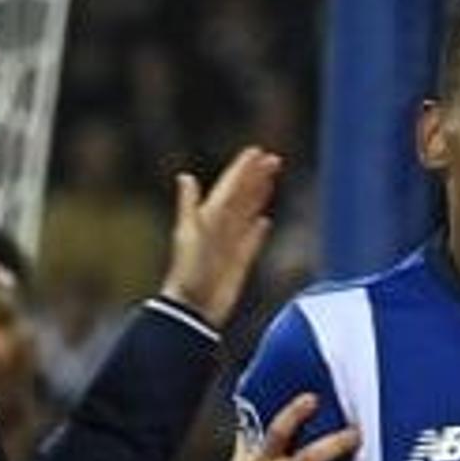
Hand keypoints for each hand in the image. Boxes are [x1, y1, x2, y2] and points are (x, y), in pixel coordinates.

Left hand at [158, 147, 284, 326]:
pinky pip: (251, 242)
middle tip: (273, 160)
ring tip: (271, 180)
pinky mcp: (239, 263)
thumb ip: (189, 206)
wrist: (194, 308)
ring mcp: (230, 245)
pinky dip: (257, 231)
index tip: (256, 152)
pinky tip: (264, 221)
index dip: (242, 170)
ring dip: (259, 196)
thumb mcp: (189, 234)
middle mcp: (220, 228)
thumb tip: (186, 177)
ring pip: (248, 214)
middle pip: (242, 196)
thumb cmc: (188, 272)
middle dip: (256, 177)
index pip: (230, 187)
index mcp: (208, 217)